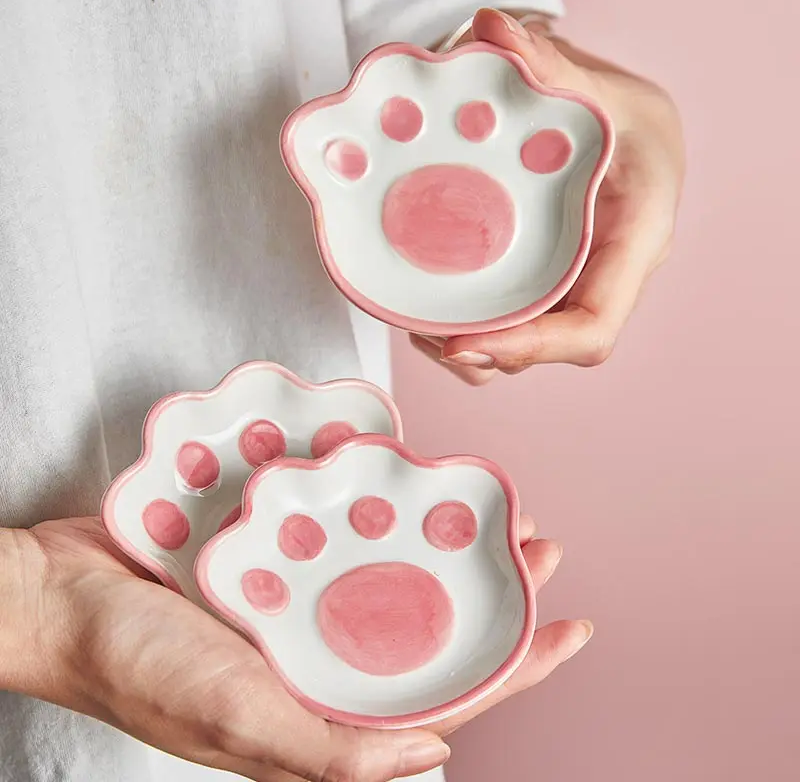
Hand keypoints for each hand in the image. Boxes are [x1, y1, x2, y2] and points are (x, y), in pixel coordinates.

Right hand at [1, 514, 589, 781]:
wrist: (58, 598)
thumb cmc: (138, 666)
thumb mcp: (236, 718)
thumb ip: (331, 749)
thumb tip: (433, 753)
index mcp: (323, 707)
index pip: (446, 694)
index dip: (518, 665)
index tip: (575, 626)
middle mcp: (319, 659)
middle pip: (429, 626)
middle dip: (493, 593)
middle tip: (540, 544)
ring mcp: (295, 605)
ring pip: (391, 575)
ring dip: (442, 545)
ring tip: (486, 509)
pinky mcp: (269, 559)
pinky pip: (338, 536)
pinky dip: (375, 514)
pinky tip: (403, 483)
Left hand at [412, 8, 684, 384]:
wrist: (630, 140)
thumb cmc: (630, 123)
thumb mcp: (607, 92)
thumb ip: (553, 70)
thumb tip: (493, 31)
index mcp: (633, 248)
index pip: (591, 327)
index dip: (531, 347)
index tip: (462, 343)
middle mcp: (600, 282)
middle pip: (545, 347)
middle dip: (483, 350)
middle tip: (421, 331)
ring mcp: (569, 290)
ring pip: (521, 346)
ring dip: (467, 348)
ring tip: (415, 321)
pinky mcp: (542, 287)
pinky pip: (508, 323)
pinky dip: (466, 325)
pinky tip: (426, 303)